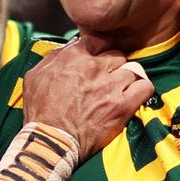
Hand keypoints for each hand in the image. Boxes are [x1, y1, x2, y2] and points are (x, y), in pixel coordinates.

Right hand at [22, 37, 153, 161]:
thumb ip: (53, 57)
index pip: (98, 39)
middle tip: (107, 79)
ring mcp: (110, 86)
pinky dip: (141, 90)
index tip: (99, 59)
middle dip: (113, 65)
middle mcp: (94, 67)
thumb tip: (67, 49)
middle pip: (117, 54)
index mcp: (73, 56)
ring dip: (126, 79)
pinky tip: (133, 96)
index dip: (100, 49)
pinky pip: (145, 87)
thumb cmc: (39, 111)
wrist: (50, 141)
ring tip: (120, 90)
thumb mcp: (35, 76)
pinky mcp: (123, 106)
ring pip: (132, 69)